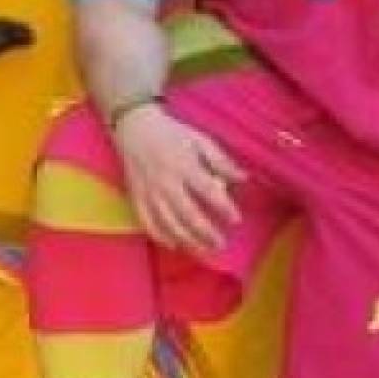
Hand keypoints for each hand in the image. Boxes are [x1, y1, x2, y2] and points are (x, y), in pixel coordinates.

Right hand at [113, 104, 243, 253]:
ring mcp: (150, 192)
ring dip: (187, 240)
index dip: (224, 208)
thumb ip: (221, 161)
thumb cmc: (172, 134)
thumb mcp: (201, 141)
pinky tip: (174, 245)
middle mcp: (167, 182)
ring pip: (169, 223)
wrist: (135, 127)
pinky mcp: (137, 197)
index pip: (208, 191)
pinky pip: (148, 223)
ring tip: (202, 250)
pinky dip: (160, 236)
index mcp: (185, 166)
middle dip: (206, 233)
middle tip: (220, 244)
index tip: (236, 220)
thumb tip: (243, 179)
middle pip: (188, 214)